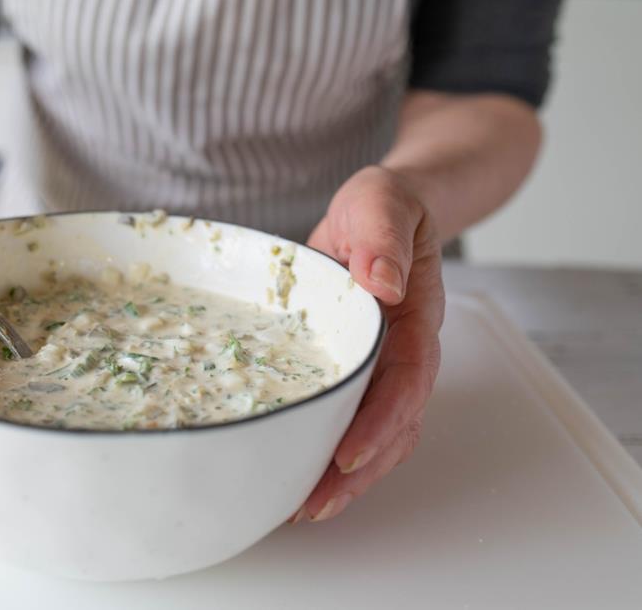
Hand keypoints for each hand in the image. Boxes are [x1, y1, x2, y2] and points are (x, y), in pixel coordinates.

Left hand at [295, 165, 444, 521]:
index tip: (348, 455)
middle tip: (312, 505)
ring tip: (300, 507)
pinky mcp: (355, 368)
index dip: (381, 422)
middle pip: (393, 424)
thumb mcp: (380, 203)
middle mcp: (401, 351)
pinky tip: (297, 471)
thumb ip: (384, 236)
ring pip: (375, 433)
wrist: (384, 213)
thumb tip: (383, 283)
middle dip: (357, 471)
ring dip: (344, 475)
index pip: (406, 379)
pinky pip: (351, 417)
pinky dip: (328, 450)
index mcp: (412, 317)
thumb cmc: (383, 207)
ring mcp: (380, 365)